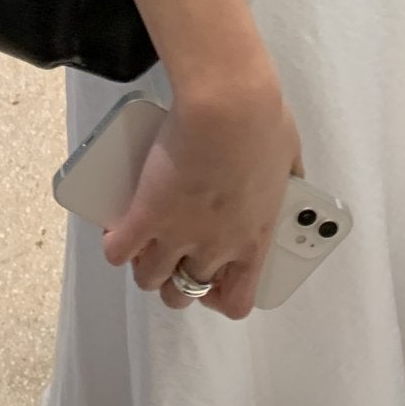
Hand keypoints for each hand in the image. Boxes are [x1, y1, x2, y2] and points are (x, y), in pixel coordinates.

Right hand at [101, 70, 304, 320]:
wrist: (227, 104)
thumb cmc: (263, 121)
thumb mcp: (288, 156)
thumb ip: (286, 177)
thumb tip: (288, 175)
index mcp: (254, 239)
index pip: (237, 301)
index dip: (218, 297)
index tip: (211, 281)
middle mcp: (216, 248)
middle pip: (184, 292)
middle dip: (174, 280)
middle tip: (171, 254)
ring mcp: (178, 234)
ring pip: (149, 279)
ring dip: (144, 266)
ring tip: (142, 245)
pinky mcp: (147, 214)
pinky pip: (120, 251)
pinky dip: (116, 245)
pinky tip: (117, 231)